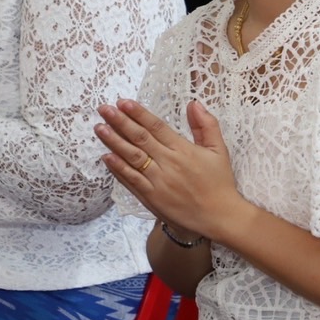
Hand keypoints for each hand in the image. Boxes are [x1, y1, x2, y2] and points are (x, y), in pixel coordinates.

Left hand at [97, 98, 241, 240]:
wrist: (218, 217)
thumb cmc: (219, 182)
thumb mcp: (219, 150)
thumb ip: (207, 125)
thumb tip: (194, 103)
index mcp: (183, 150)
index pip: (156, 127)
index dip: (139, 114)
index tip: (123, 102)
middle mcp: (168, 164)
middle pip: (140, 139)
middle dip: (120, 122)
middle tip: (104, 109)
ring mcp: (157, 182)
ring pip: (131, 158)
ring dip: (114, 142)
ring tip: (99, 128)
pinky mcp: (151, 198)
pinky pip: (130, 180)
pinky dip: (117, 168)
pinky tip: (106, 157)